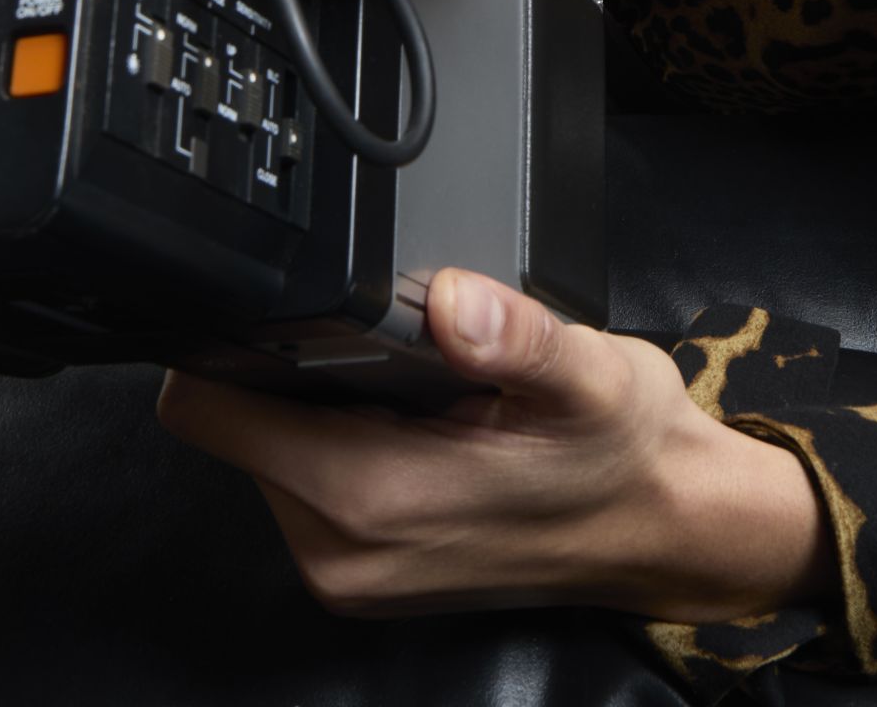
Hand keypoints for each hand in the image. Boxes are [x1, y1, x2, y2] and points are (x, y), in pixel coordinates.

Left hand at [151, 266, 836, 622]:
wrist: (669, 530)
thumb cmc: (627, 453)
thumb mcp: (589, 373)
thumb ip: (516, 335)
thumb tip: (456, 301)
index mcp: (372, 497)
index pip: (207, 412)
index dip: (226, 342)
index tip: (286, 308)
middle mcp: (340, 550)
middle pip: (233, 425)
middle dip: (292, 373)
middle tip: (393, 355)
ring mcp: (347, 572)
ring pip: (267, 451)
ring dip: (321, 409)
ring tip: (419, 394)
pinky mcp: (361, 576)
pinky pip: (305, 484)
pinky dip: (343, 445)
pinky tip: (419, 426)